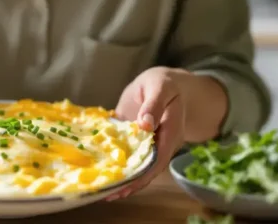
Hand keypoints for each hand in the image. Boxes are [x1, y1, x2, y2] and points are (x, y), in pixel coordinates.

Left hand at [107, 67, 188, 199]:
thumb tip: (145, 124)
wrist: (165, 83)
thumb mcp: (160, 87)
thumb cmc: (164, 83)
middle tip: (110, 194)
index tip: (127, 183)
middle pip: (150, 168)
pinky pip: (132, 157)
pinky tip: (107, 176)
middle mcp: (163, 143)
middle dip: (132, 183)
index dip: (144, 173)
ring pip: (141, 166)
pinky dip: (121, 167)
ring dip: (125, 180)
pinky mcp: (140, 142)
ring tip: (105, 192)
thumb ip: (154, 104)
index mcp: (172, 131)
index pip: (159, 157)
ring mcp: (152, 145)